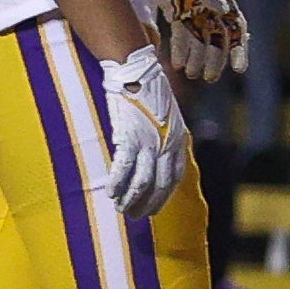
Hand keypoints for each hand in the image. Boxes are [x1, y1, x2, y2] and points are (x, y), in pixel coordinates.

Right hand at [100, 43, 188, 216]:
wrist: (137, 71)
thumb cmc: (148, 92)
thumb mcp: (168, 116)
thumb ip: (166, 137)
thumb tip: (158, 156)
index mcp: (179, 139)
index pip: (174, 177)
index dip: (163, 196)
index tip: (153, 209)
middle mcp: (168, 144)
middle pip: (160, 184)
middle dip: (147, 203)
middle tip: (134, 217)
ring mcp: (149, 142)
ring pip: (142, 180)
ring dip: (130, 198)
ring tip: (120, 209)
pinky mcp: (130, 137)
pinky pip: (123, 168)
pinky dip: (117, 183)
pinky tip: (110, 194)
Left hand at [160, 0, 250, 84]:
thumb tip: (221, 9)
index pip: (235, 25)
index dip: (239, 48)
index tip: (239, 68)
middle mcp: (209, 3)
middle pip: (217, 37)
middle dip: (214, 58)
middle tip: (208, 77)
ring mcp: (192, 7)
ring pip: (198, 38)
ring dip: (196, 57)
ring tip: (190, 74)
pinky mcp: (174, 9)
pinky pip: (180, 33)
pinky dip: (179, 48)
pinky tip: (175, 63)